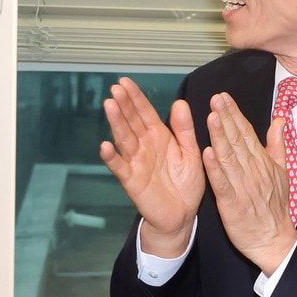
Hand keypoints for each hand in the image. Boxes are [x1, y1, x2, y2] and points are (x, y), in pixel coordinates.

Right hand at [98, 78, 204, 257]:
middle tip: (115, 89)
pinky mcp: (132, 180)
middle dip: (123, 105)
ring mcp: (136, 162)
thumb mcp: (191, 153)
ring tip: (109, 106)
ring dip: (116, 123)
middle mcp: (144, 146)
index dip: (136, 97)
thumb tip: (180, 103)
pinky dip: (111, 158)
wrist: (182, 215)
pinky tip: (105, 146)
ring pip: (124, 139)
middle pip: (131, 122)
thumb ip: (185, 130)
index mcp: (159, 136)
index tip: (125, 82)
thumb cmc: (186, 184)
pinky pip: (120, 167)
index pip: (145, 112)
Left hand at [201, 92, 296, 274]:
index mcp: (262, 162)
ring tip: (211, 117)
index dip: (235, 114)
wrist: (274, 240)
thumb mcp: (282, 173)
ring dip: (220, 137)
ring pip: (229, 158)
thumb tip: (279, 120)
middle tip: (215, 98)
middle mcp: (253, 171)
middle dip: (226, 118)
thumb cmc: (274, 207)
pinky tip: (206, 153)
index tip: (223, 96)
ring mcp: (243, 186)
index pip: (247, 133)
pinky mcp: (232, 203)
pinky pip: (222, 183)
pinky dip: (215, 168)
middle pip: (238, 140)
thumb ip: (277, 145)